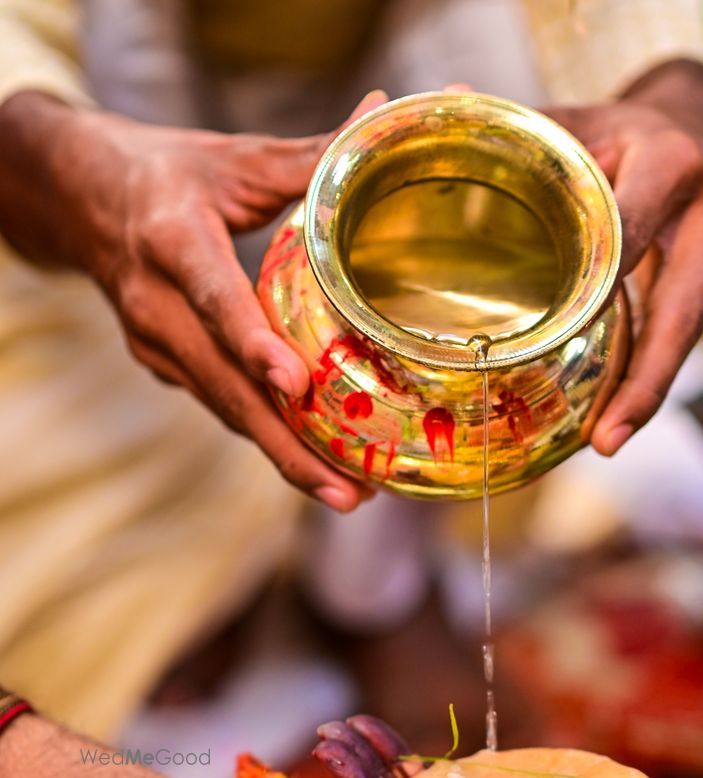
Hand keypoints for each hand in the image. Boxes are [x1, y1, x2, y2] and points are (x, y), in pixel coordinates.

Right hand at [0, 89, 386, 509]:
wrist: (79, 199)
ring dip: (284, 456)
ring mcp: (156, 344)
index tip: (294, 384)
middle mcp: (157, 303)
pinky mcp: (164, 366)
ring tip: (345, 494)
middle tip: (345, 492)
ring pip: (225, 409)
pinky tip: (318, 465)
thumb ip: (308, 157)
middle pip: (225, 387)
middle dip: (286, 445)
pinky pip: (222, 406)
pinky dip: (268, 436)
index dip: (253, 345)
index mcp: (172, 240)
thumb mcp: (233, 159)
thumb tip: (381, 117)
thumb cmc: (169, 176)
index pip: (215, 299)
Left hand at [551, 61, 702, 454]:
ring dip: (646, 392)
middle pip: (681, 311)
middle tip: (608, 439)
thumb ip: (521, 133)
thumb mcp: (578, 124)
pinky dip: (648, 373)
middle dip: (646, 380)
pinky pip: (686, 337)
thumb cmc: (619, 137)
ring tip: (608, 440)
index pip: (637, 231)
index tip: (575, 330)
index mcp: (674, 162)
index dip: (606, 283)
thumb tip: (445, 110)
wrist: (699, 128)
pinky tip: (615, 414)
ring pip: (688, 336)